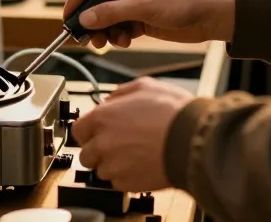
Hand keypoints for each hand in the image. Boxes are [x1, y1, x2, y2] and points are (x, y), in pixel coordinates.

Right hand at [63, 0, 234, 46]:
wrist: (211, 16)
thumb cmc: (184, 0)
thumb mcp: (143, 7)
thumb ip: (111, 13)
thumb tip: (85, 19)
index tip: (68, 17)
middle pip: (97, 1)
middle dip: (91, 20)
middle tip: (84, 37)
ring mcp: (134, 2)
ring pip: (107, 17)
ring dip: (104, 31)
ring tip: (108, 42)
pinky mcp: (141, 18)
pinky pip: (119, 27)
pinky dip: (117, 36)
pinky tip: (124, 41)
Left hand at [73, 78, 193, 190]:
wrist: (192, 140)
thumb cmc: (173, 113)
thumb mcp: (145, 86)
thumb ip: (120, 93)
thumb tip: (110, 99)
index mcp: (102, 117)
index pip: (78, 130)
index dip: (88, 132)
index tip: (96, 133)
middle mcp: (103, 142)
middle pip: (86, 154)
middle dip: (98, 151)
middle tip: (116, 146)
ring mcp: (114, 165)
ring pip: (101, 171)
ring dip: (112, 165)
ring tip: (133, 156)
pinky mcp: (127, 184)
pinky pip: (117, 183)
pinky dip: (126, 177)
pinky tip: (141, 165)